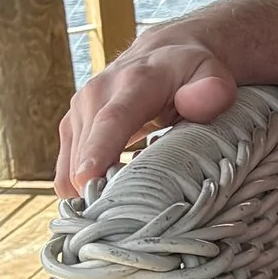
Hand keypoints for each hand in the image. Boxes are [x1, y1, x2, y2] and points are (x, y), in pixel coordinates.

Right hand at [55, 32, 239, 198]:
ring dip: (91, 194)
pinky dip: (83, 190)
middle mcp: (96, 94)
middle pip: (85, 153)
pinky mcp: (70, 127)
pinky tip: (110, 196)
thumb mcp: (212, 74)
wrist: (163, 53)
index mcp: (134, 82)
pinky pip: (65, 172)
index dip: (98, 153)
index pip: (112, 120)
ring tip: (124, 210)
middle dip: (99, 192)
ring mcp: (78, 111)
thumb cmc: (192, 71)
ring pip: (70, 169)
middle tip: (127, 225)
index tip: (87, 183)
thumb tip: (201, 103)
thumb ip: (212, 90)